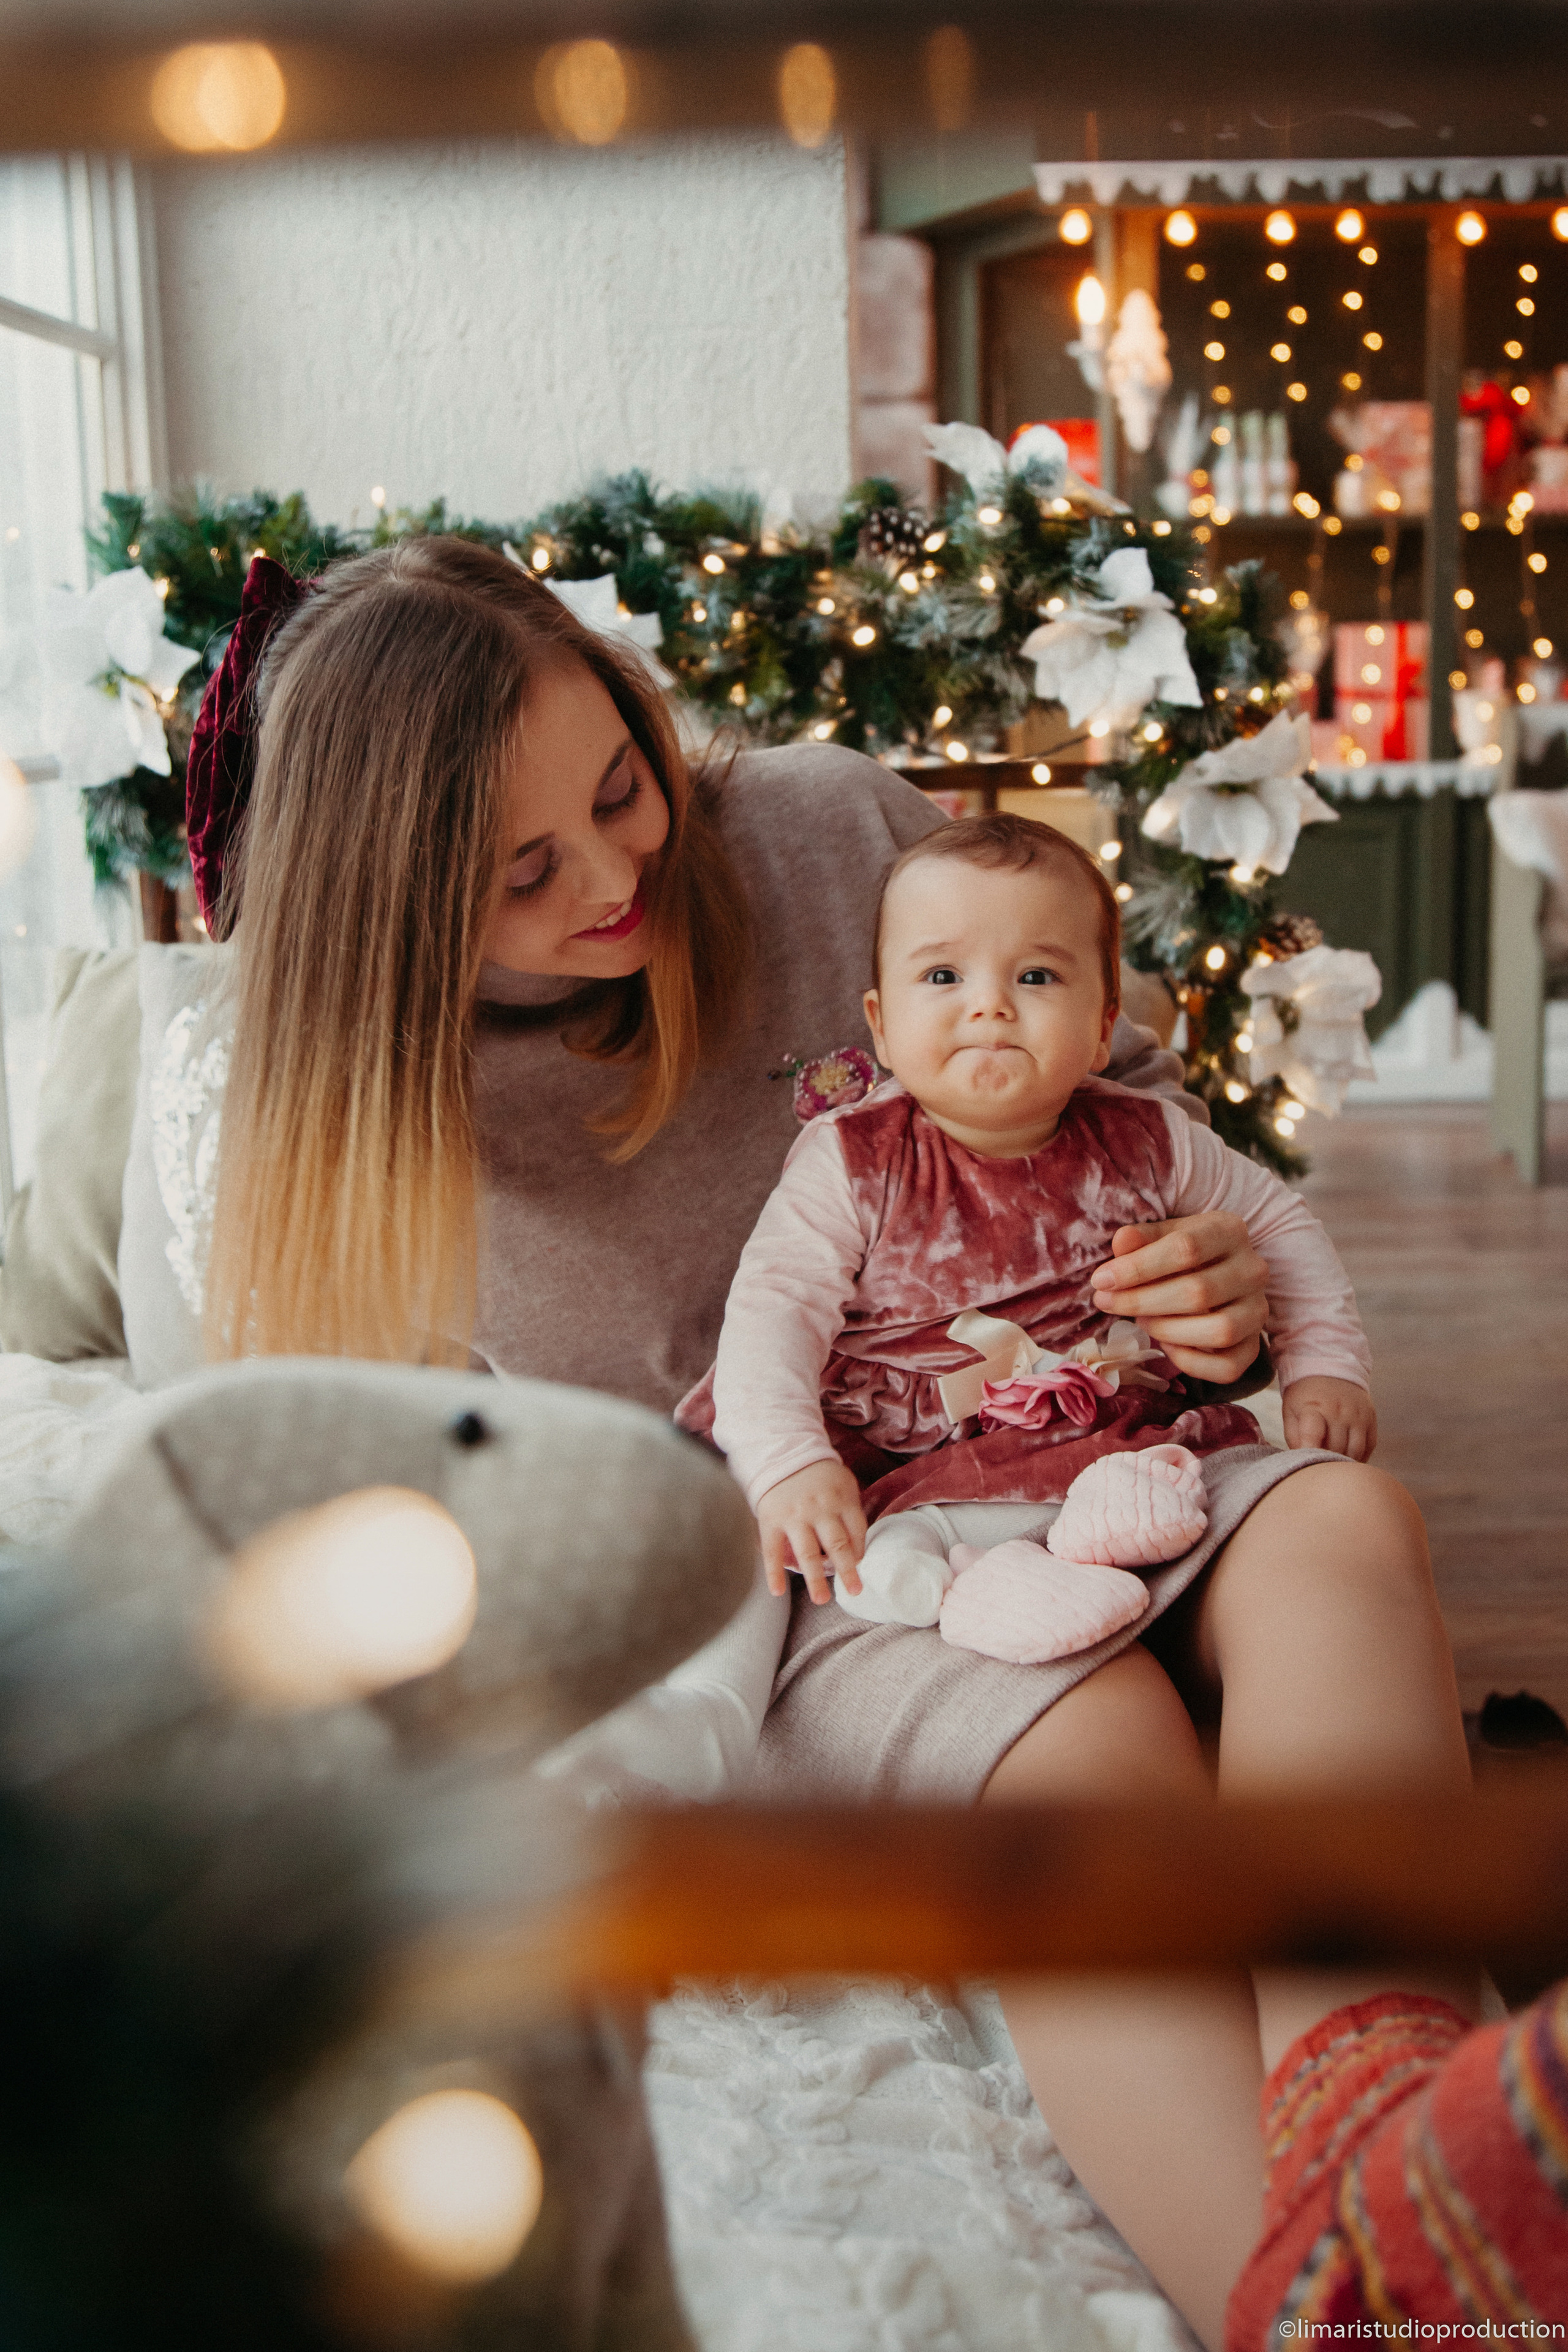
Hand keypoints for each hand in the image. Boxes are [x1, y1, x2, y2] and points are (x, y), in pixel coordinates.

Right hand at [756, 1459, 866, 1604]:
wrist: (781, 1452)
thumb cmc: (818, 1475)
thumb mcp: (843, 1483)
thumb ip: (850, 1511)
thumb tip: (857, 1548)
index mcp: (842, 1499)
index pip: (857, 1531)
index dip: (860, 1552)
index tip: (858, 1567)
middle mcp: (820, 1508)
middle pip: (837, 1544)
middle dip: (846, 1570)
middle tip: (854, 1591)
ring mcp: (794, 1515)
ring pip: (807, 1552)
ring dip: (814, 1578)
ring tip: (821, 1600)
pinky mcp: (771, 1519)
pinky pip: (772, 1550)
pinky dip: (774, 1572)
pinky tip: (777, 1591)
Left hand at [1089, 1213, 1267, 1380]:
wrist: (1219, 1274)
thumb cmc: (1183, 1254)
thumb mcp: (1163, 1235)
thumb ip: (1142, 1238)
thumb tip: (1121, 1243)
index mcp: (1229, 1231)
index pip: (1185, 1247)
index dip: (1138, 1267)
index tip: (1101, 1280)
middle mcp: (1253, 1270)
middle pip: (1198, 1292)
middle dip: (1142, 1302)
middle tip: (1107, 1303)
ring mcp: (1258, 1310)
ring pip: (1218, 1330)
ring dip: (1167, 1330)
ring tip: (1140, 1321)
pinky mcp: (1254, 1345)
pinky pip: (1227, 1366)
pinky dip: (1190, 1362)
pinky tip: (1166, 1345)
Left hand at [1282, 1376, 1377, 1459]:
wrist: (1331, 1369)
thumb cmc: (1306, 1396)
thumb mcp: (1291, 1410)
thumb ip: (1294, 1437)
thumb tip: (1301, 1462)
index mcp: (1314, 1407)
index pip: (1313, 1435)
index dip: (1310, 1453)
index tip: (1308, 1468)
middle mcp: (1339, 1411)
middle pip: (1336, 1448)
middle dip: (1326, 1462)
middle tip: (1320, 1469)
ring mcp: (1358, 1415)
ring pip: (1355, 1451)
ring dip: (1344, 1462)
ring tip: (1334, 1467)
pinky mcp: (1371, 1419)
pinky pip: (1369, 1446)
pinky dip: (1360, 1457)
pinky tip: (1348, 1459)